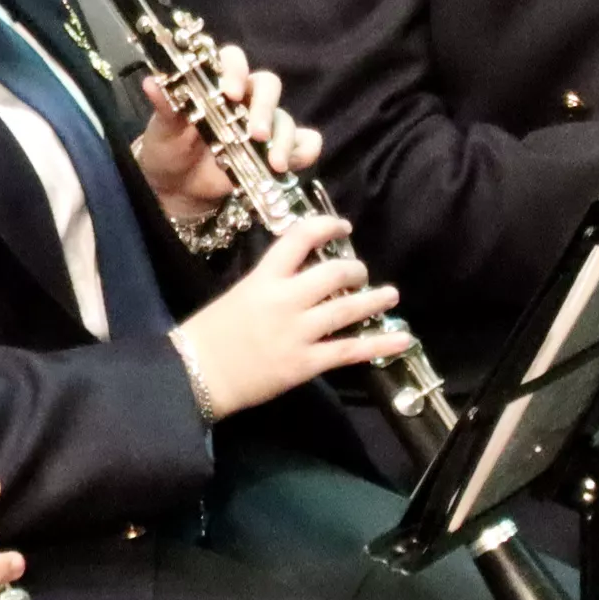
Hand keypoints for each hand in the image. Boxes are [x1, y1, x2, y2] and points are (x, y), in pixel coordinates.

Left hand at [128, 48, 320, 231]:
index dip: (235, 70)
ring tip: (273, 163)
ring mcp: (264, 124)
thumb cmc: (168, 148)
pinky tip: (289, 166)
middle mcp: (245, 99)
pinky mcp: (276, 150)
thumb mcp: (162, 129)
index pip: (233, 60)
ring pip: (286, 118)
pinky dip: (304, 152)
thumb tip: (151, 83)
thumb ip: (164, 106)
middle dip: (265, 108)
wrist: (175, 187)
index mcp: (217, 83)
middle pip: (268, 86)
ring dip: (284, 138)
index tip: (229, 93)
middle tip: (255, 134)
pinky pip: (305, 143)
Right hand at [172, 215, 410, 417]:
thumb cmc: (210, 334)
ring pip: (348, 309)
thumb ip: (270, 283)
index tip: (342, 226)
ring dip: (374, 299)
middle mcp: (285, 300)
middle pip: (332, 273)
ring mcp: (298, 332)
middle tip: (360, 272)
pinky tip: (403, 338)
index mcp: (263, 278)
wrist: (195, 373)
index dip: (326, 226)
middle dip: (354, 270)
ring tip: (390, 295)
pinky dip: (380, 344)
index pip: (299, 238)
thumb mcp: (239, 294)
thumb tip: (302, 276)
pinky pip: (350, 350)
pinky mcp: (306, 362)